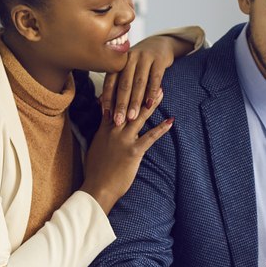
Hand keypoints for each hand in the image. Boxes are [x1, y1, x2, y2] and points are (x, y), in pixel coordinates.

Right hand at [80, 88, 172, 212]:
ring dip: (151, 104)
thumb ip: (101, 135)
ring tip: (161, 92)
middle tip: (150, 79)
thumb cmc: (95, 172)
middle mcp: (113, 131)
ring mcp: (123, 140)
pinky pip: (149, 137)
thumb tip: (104, 126)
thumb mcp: (95, 148)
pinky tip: (170, 121)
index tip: (130, 78)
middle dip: (139, 91)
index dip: (122, 91)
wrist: (97, 188)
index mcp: (103, 130)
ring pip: (138, 118)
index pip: (112, 104)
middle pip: (127, 106)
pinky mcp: (133, 151)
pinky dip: (161, 129)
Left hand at [100, 34, 190, 125]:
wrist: (159, 44)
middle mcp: (129, 58)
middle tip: (118, 121)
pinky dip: (152, 92)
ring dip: (135, 101)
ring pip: (139, 82)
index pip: (111, 82)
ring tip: (132, 117)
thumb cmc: (139, 62)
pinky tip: (150, 104)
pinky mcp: (159, 60)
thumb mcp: (126, 70)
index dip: (108, 99)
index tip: (106, 115)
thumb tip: (99, 102)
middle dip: (121, 104)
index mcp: (119, 61)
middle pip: (124, 84)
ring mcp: (144, 57)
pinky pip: (155, 78)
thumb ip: (115, 84)